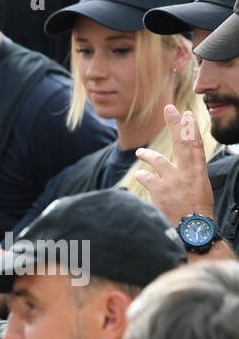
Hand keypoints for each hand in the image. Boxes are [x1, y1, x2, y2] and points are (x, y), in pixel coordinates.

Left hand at [135, 104, 214, 225]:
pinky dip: (141, 175)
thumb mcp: (198, 188)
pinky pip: (146, 177)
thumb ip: (187, 174)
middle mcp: (186, 172)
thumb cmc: (196, 210)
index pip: (196, 144)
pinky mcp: (159, 190)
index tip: (187, 114)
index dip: (191, 128)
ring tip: (140, 153)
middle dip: (175, 124)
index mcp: (199, 170)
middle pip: (180, 142)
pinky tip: (139, 175)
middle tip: (169, 108)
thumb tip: (178, 167)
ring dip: (147, 154)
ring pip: (157, 159)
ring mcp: (172, 180)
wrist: (192, 229)